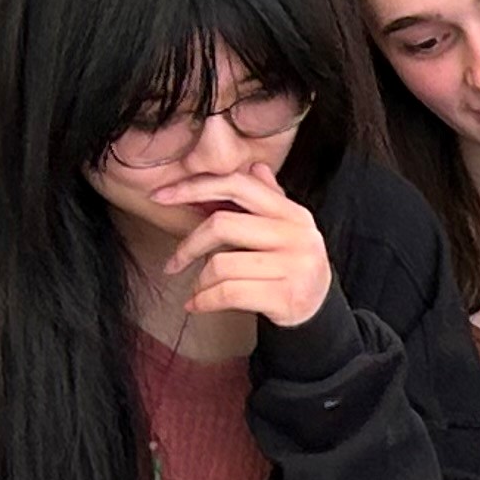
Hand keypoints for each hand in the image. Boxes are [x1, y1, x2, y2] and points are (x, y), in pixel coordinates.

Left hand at [155, 160, 335, 330]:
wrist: (319, 312)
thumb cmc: (291, 268)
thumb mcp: (286, 231)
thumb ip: (269, 200)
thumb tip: (255, 168)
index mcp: (292, 213)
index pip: (237, 185)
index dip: (194, 187)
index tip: (160, 196)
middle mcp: (296, 235)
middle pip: (221, 225)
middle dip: (189, 245)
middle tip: (175, 261)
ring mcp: (293, 266)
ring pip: (220, 265)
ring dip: (199, 281)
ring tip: (198, 289)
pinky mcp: (285, 296)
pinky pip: (227, 293)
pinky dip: (204, 301)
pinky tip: (198, 304)